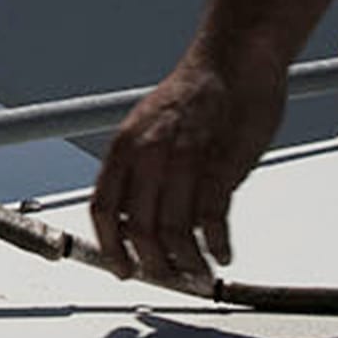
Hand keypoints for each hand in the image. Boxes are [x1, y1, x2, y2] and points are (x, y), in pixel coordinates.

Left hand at [89, 48, 287, 283]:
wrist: (233, 58)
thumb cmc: (196, 93)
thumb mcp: (150, 128)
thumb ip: (141, 169)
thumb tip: (137, 217)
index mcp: (125, 145)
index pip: (103, 209)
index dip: (110, 247)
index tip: (121, 269)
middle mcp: (148, 153)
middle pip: (139, 230)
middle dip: (155, 266)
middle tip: (170, 278)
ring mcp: (184, 159)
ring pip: (175, 232)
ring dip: (188, 263)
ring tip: (199, 272)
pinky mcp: (221, 163)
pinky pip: (213, 220)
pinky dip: (218, 245)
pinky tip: (222, 252)